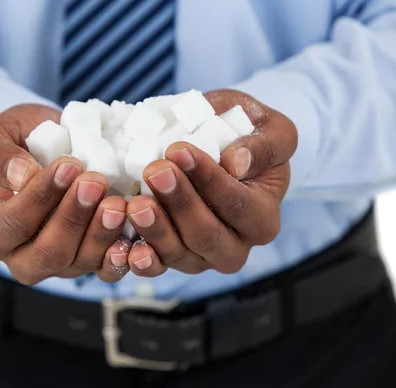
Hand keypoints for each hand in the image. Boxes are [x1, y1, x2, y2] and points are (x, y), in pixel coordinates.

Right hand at [0, 104, 130, 284]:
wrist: (45, 146)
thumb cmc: (13, 143)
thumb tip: (21, 176)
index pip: (11, 225)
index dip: (40, 198)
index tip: (68, 166)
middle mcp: (21, 257)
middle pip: (47, 254)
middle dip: (73, 219)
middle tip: (96, 183)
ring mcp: (59, 263)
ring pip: (80, 262)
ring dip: (101, 233)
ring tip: (117, 202)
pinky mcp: (89, 260)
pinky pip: (106, 268)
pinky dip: (122, 255)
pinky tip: (134, 234)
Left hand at [124, 90, 297, 276]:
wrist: (216, 145)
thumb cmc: (244, 134)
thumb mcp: (270, 129)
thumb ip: (264, 146)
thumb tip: (236, 163)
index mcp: (263, 219)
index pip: (237, 205)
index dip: (208, 179)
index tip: (179, 150)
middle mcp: (235, 247)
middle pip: (206, 235)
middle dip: (179, 203)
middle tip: (154, 171)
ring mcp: (201, 258)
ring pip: (178, 254)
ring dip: (155, 229)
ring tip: (136, 202)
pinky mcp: (171, 259)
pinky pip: (156, 266)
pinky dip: (139, 259)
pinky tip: (125, 246)